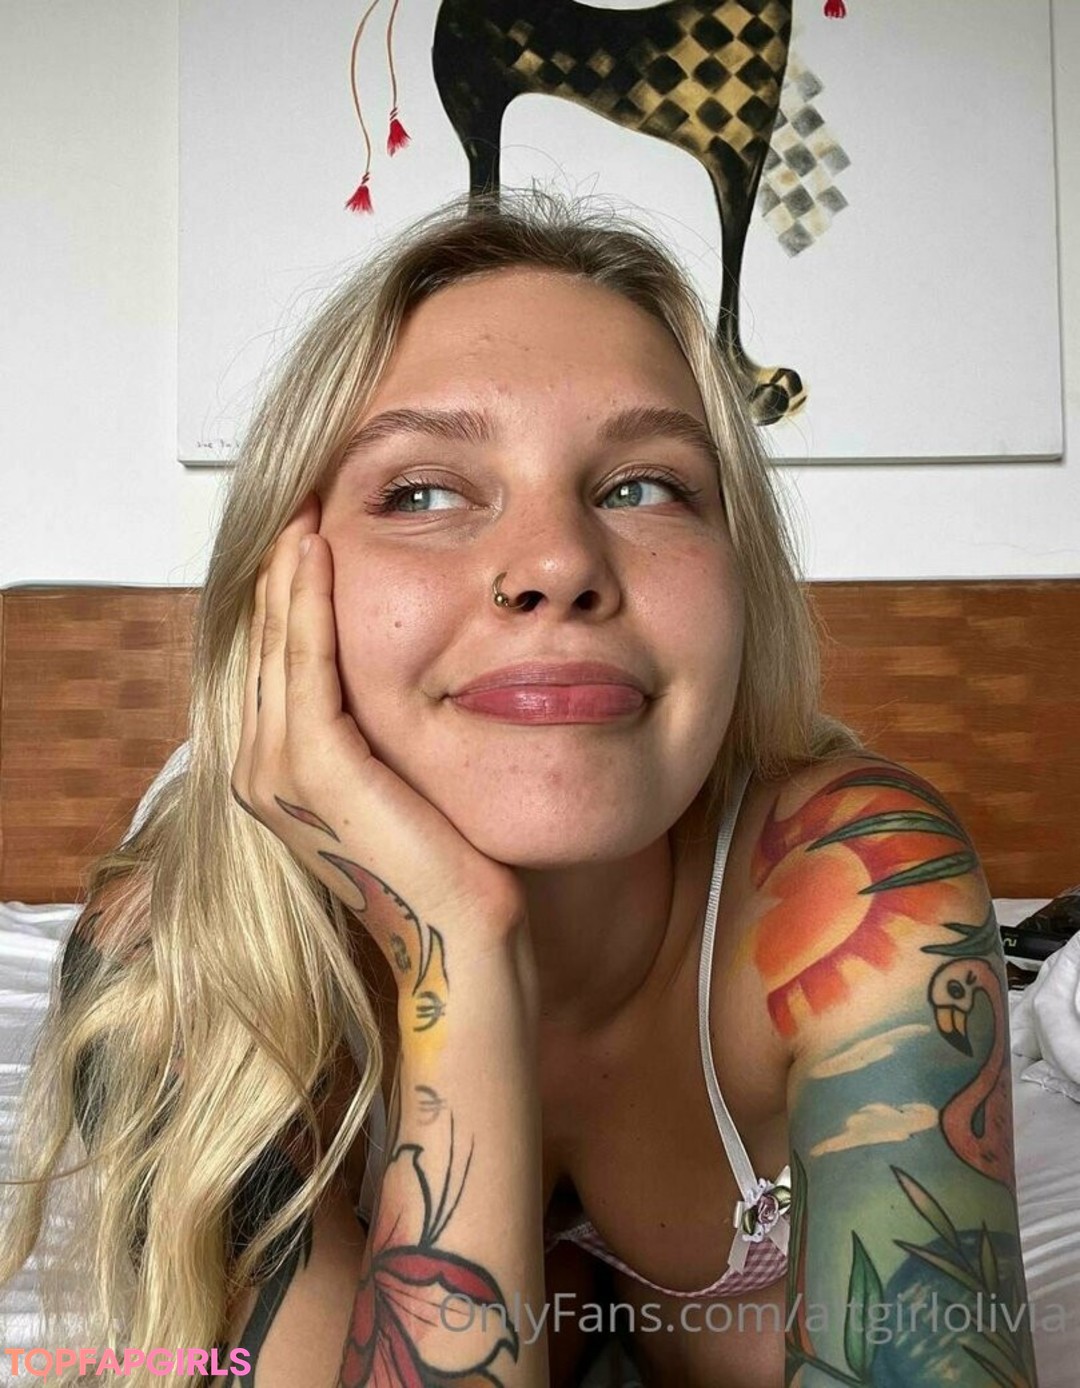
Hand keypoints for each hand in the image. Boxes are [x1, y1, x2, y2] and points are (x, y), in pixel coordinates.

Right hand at [230, 493, 531, 993]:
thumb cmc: (453, 868)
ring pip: (275, 647)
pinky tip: (321, 556)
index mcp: (285, 773)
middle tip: (306, 498)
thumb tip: (411, 671)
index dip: (291, 592)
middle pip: (264, 644)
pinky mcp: (317, 776)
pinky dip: (307, 609)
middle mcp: (266, 773)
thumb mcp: (409, 780)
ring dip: (288, 573)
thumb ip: (385, 730)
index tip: (317, 526)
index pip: (277, 660)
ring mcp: (282, 777)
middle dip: (284, 569)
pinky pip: (304, 670)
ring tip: (309, 510)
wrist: (469, 949)